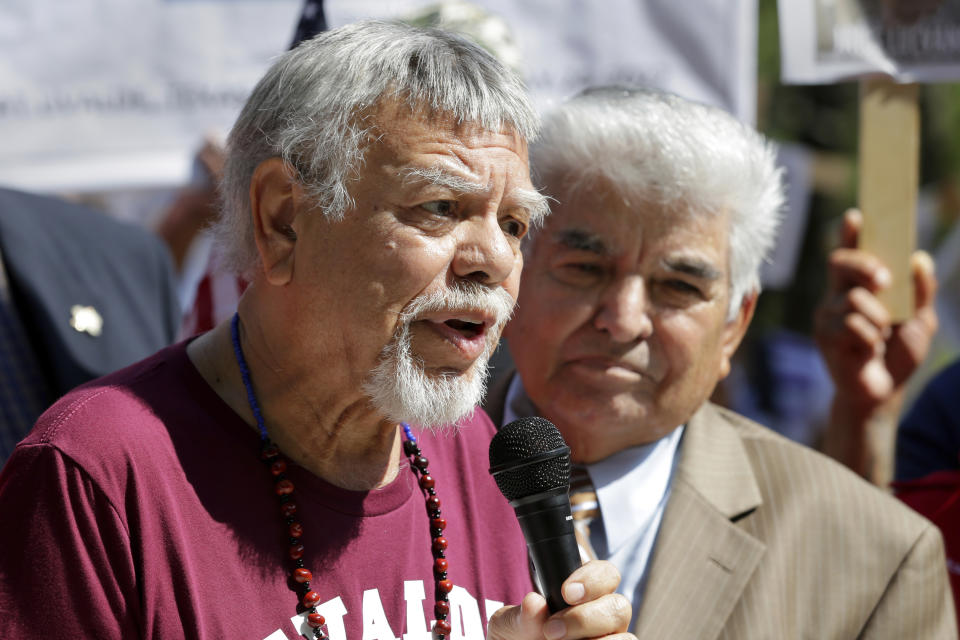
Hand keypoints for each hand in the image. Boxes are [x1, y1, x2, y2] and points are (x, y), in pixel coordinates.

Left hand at [486, 560, 633, 639]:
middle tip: (550, 630)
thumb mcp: (510, 625)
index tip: (565, 592)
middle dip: (585, 618)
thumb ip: (522, 615)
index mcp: (585, 592)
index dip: (591, 580)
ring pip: (626, 638)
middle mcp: (604, 614)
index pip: (606, 573)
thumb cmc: (518, 635)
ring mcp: (611, 638)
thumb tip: (534, 602)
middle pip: (619, 606)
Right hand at [814, 209, 937, 411]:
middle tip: (886, 280)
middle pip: (840, 262)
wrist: (882, 393)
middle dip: (865, 264)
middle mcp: (837, 296)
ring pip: (854, 298)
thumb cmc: (898, 355)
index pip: (851, 253)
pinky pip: (851, 324)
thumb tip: (920, 258)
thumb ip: (921, 291)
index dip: (851, 234)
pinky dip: (870, 338)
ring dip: (878, 317)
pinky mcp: (824, 336)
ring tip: (882, 337)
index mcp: (859, 287)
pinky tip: (869, 351)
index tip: (857, 215)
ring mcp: (827, 315)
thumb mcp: (920, 320)